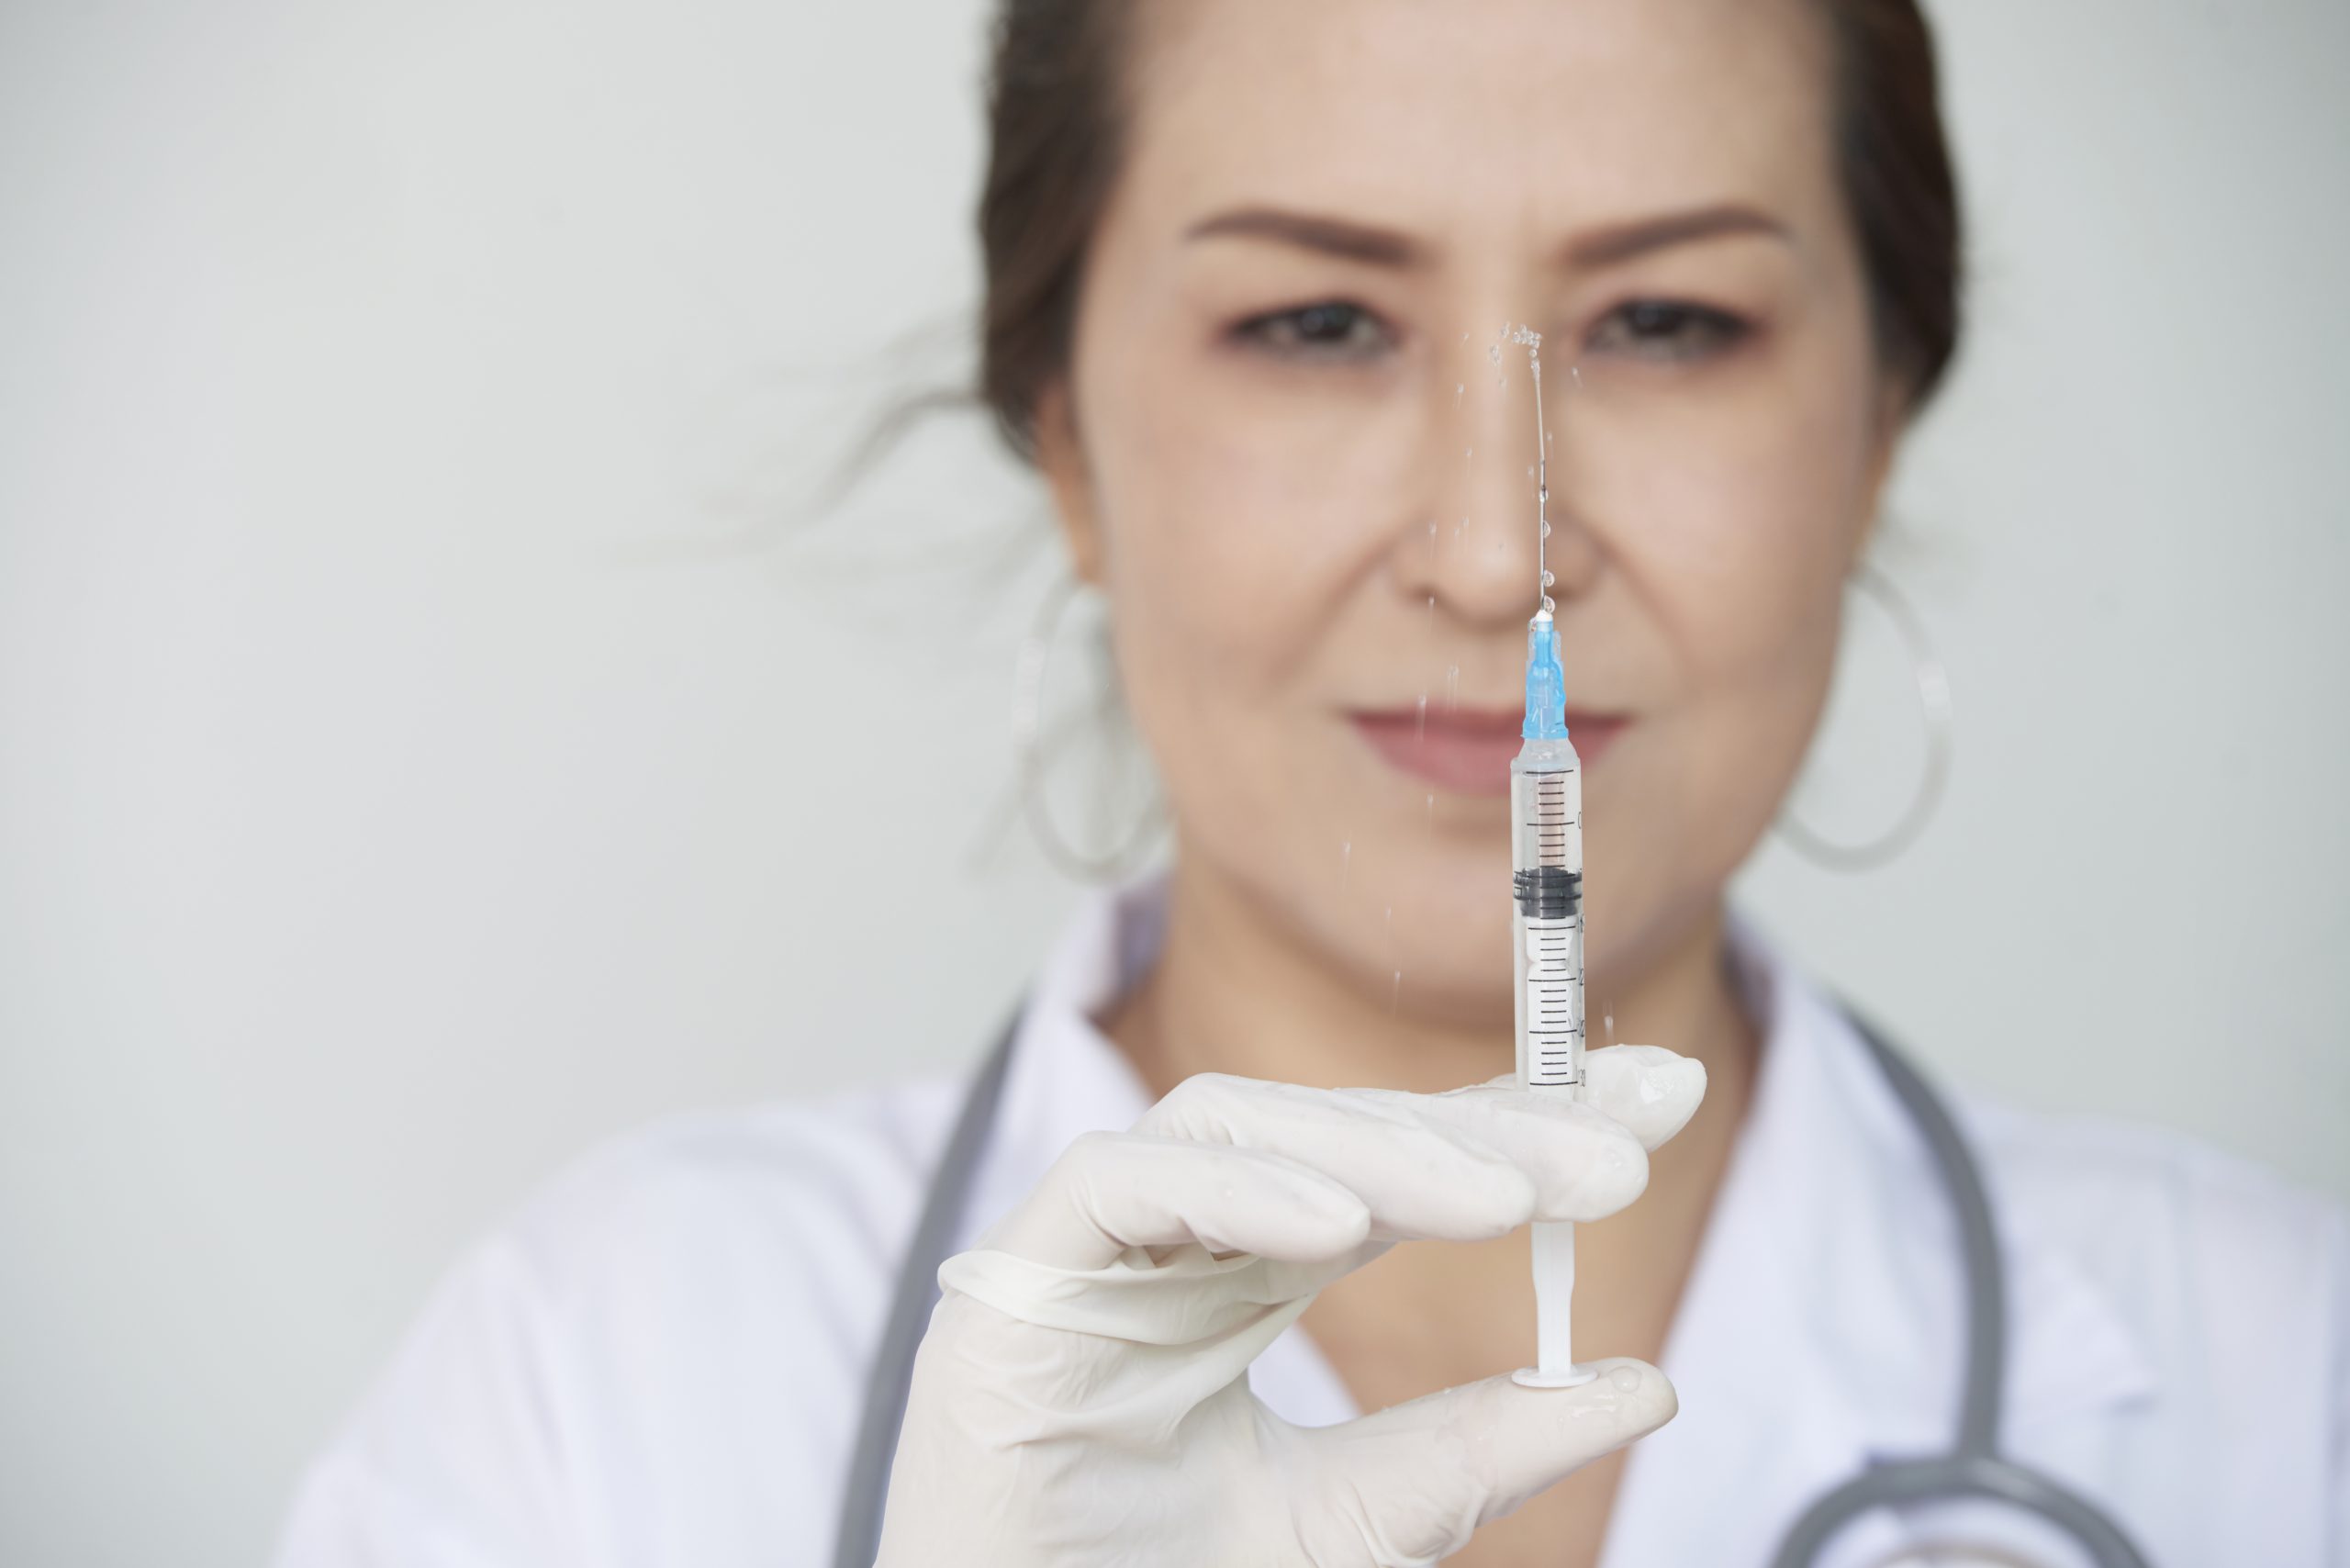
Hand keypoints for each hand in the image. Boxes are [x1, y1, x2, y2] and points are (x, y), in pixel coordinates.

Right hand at [873, 1045, 1706, 1566]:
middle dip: (1479, 1127)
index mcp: (1247, 1275)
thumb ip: (1480, 1452)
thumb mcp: (1355, 1526)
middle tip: (1615, 1154)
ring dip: (1375, 1150)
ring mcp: (1093, 1251)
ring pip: (1231, 1124)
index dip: (1522, 1116)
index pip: (1398, 1160)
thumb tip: (1647, 1385)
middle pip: (1332, 1130)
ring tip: (1501, 1197)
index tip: (1660, 1096)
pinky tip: (1332, 1222)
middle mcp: (1177, 1240)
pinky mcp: (1013, 1280)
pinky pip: (1117, 1183)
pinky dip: (1226, 1188)